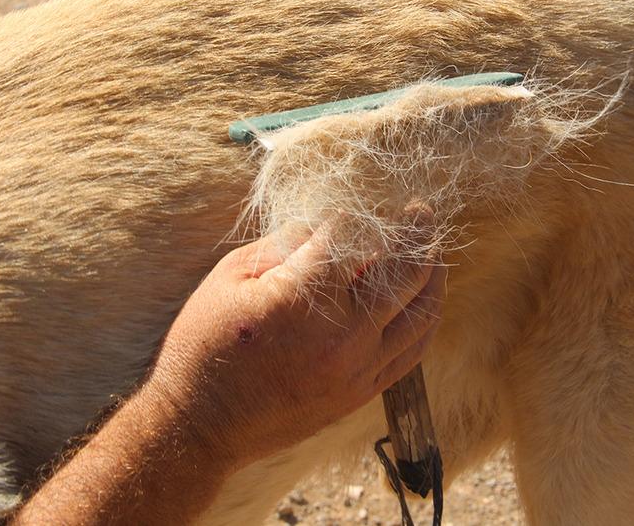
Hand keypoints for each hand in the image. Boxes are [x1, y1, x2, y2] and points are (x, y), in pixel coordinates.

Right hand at [144, 219, 446, 469]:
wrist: (200, 425)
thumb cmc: (206, 343)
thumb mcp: (232, 276)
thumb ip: (285, 243)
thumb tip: (326, 225)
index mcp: (306, 297)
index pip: (350, 237)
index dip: (350, 216)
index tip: (351, 208)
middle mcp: (345, 334)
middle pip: (404, 271)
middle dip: (416, 233)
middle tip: (420, 212)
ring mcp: (359, 367)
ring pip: (421, 312)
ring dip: (432, 274)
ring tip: (432, 249)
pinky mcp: (362, 392)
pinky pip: (413, 350)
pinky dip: (425, 318)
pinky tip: (425, 298)